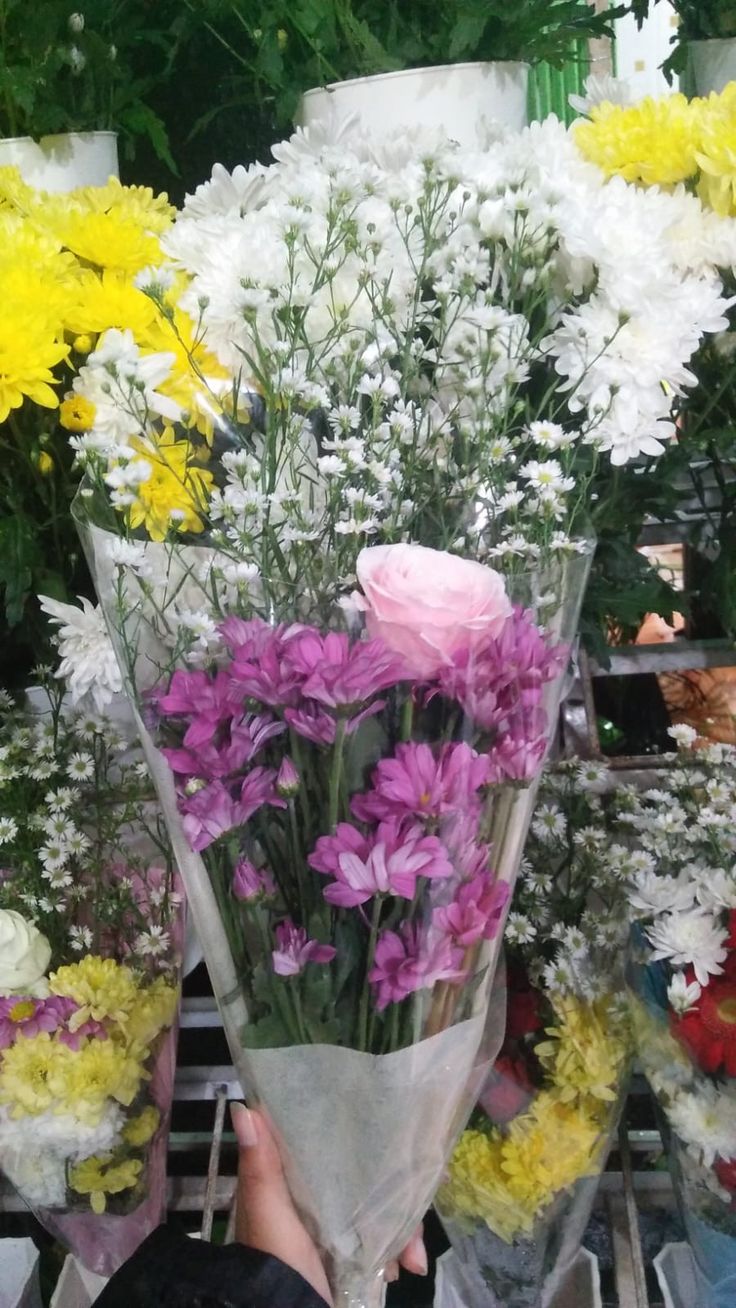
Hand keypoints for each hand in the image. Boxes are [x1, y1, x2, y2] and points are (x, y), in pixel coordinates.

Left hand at [231, 1102, 427, 1305]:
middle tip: (414, 1198)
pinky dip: (402, 1250)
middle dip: (392, 1190)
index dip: (351, 1136)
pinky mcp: (352, 1256)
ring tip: (413, 1254)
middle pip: (361, 1178)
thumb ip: (261, 1169)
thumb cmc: (279, 1266)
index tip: (383, 1128)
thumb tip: (245, 1109)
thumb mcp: (269, 1216)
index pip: (321, 1146)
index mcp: (286, 1187)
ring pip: (380, 1209)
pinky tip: (411, 1264)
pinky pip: (386, 1240)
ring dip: (403, 1227)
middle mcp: (313, 1205)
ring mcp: (335, 1232)